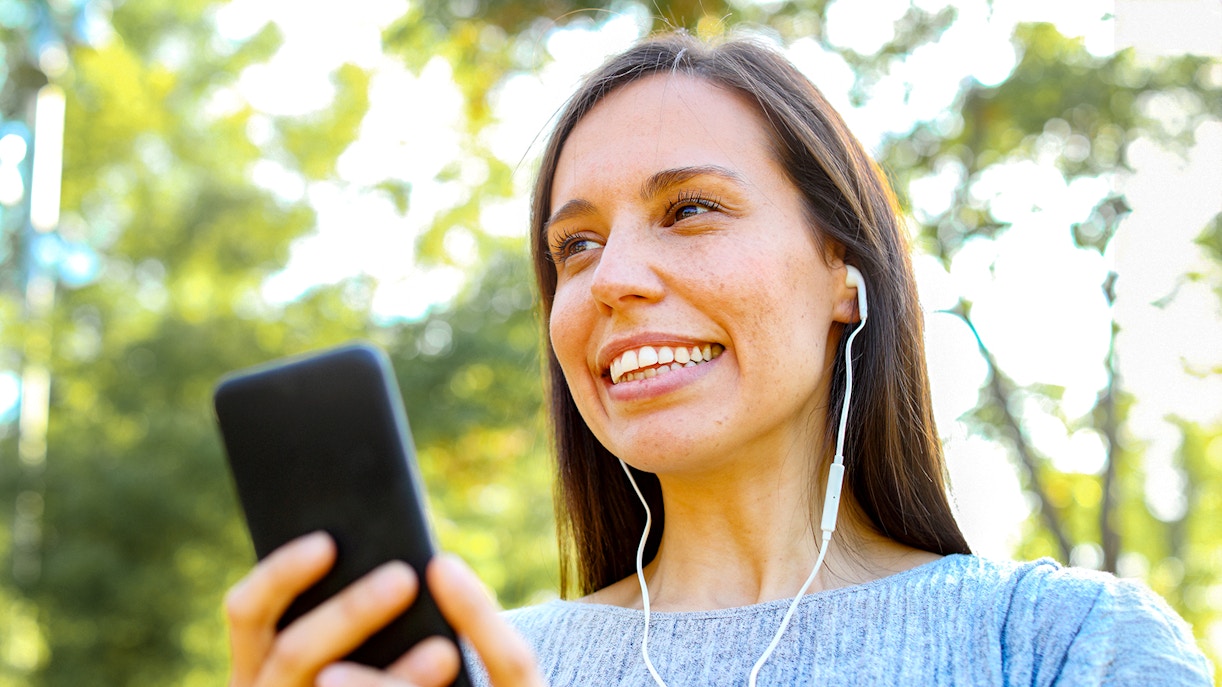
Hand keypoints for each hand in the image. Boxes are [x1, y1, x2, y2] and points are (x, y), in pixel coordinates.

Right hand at [224, 532, 544, 686]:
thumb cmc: (349, 654)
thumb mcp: (329, 634)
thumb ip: (339, 594)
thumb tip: (387, 544)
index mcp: (253, 656)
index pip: (246, 609)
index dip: (281, 573)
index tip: (327, 543)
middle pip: (295, 651)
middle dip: (351, 613)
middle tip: (403, 578)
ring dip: (395, 675)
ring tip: (445, 650)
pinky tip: (447, 676)